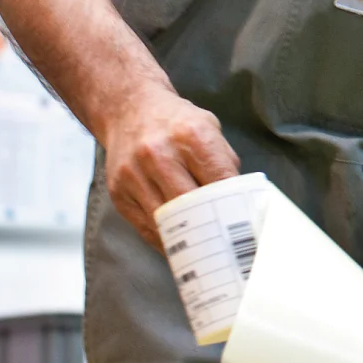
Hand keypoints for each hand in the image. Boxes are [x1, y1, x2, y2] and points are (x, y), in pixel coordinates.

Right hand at [100, 89, 241, 250]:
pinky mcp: (118, 192)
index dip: (233, 206)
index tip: (244, 225)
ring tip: (206, 252)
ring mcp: (134, 174)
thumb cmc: (176, 122)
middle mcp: (159, 154)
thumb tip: (240, 202)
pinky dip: (165, 240)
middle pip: (190, 206)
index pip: (219, 180)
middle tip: (227, 245)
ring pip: (165, 222)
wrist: (129, 109)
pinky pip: (145, 227)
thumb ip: (224, 163)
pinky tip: (180, 247)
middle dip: (211, 228)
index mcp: (191, 135)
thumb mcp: (209, 128)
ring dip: (187, 241)